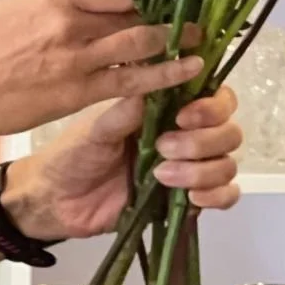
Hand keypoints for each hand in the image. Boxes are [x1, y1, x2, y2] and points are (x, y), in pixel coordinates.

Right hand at [0, 0, 198, 149]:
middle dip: (172, 12)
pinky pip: (130, 82)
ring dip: (176, 41)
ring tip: (200, 41)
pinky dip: (162, 76)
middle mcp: (71, 22)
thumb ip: (57, 5)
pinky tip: (186, 72)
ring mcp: (77, 59)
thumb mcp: (16, 10)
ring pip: (141, 43)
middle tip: (199, 13)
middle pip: (136, 11)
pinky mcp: (78, 93)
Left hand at [0, 79, 241, 242]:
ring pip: (228, 164)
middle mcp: (185, 136)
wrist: (56, 201)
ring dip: (203, 170)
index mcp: (167, 110)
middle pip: (229, 132)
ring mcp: (189, 169)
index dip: (211, 106)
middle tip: (164, 148)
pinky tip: (192, 197)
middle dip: (203, 140)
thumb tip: (162, 83)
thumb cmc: (73, 156)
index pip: (215, 98)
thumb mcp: (97, 128)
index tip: (183, 116)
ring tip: (163, 176)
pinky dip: (218, 196)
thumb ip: (129, 110)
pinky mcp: (187, 201)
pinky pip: (226, 197)